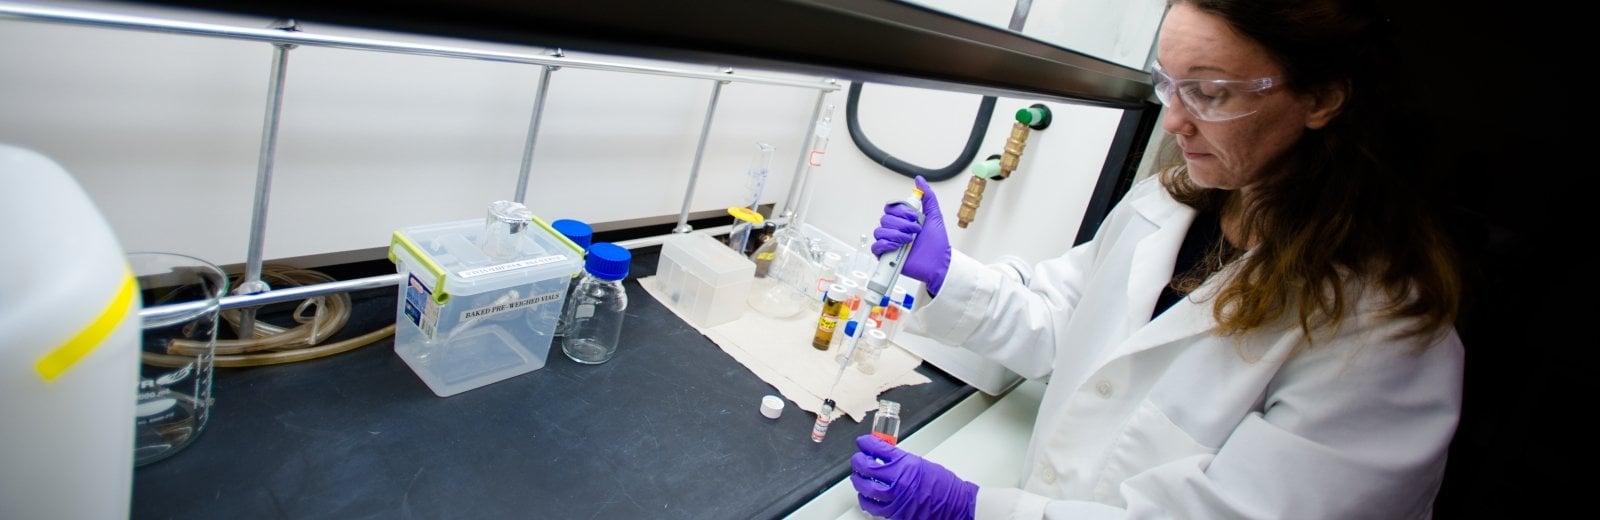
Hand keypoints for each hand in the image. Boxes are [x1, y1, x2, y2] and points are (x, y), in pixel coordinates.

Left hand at [850, 434, 977, 519]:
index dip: (867, 443)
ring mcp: (897, 499)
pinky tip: (865, 496)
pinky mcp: (896, 514)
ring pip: (866, 489)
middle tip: (857, 459)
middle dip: (858, 461)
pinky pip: (875, 508)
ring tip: (858, 477)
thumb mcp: (921, 464)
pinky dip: (867, 501)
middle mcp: (899, 481)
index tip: (863, 442)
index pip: (879, 449)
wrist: (956, 505)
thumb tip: (884, 456)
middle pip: (867, 469)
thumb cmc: (944, 485)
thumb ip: (901, 461)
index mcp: (907, 465)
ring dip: (859, 481)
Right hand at [871, 175, 951, 294]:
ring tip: (909, 240)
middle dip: (902, 223)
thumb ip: (928, 197)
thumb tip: (920, 180)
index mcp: (903, 220)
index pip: (891, 208)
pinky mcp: (886, 256)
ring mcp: (889, 243)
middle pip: (885, 219)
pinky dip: (885, 244)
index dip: (901, 211)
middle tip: (915, 230)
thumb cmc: (937, 243)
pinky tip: (896, 246)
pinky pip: (876, 246)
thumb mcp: (934, 216)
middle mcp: (894, 230)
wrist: (939, 263)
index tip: (915, 216)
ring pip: (880, 231)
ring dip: (896, 234)